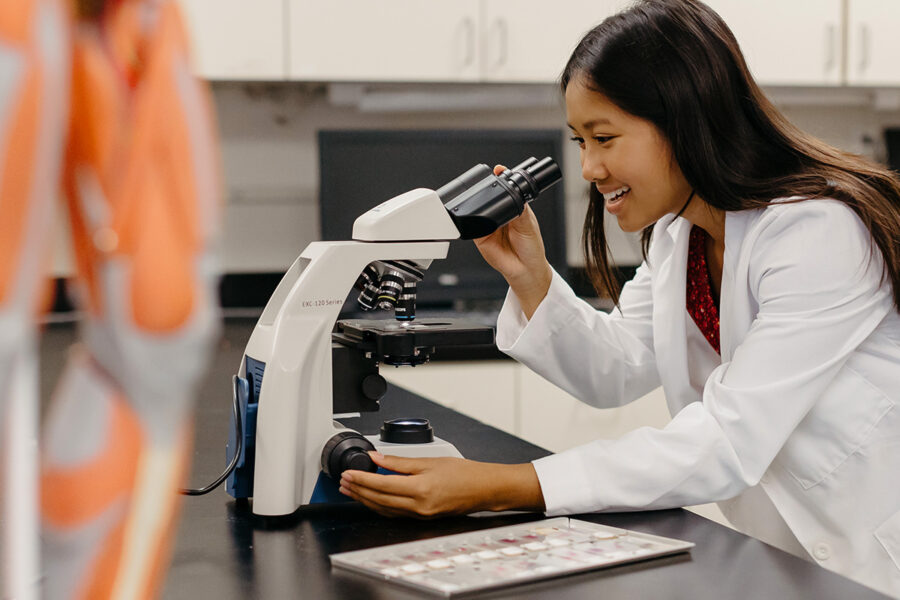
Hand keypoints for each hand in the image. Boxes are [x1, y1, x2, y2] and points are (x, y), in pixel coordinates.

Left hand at [339, 452, 544, 518]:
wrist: (483, 489)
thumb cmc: (463, 473)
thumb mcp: (429, 461)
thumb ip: (400, 462)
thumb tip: (378, 458)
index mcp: (420, 489)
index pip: (382, 485)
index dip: (362, 479)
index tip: (348, 473)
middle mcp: (418, 506)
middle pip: (379, 499)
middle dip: (358, 490)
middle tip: (344, 481)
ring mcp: (420, 514)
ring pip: (384, 509)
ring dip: (365, 500)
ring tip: (351, 490)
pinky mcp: (422, 518)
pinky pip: (395, 513)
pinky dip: (380, 506)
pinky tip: (372, 499)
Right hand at [473, 165, 552, 318]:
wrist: (525, 270)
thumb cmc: (531, 248)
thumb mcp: (528, 224)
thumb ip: (519, 208)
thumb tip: (511, 194)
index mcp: (514, 209)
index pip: (505, 190)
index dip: (501, 179)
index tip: (499, 170)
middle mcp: (500, 216)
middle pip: (490, 198)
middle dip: (490, 194)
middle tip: (494, 190)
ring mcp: (488, 226)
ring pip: (480, 210)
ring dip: (482, 208)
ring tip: (494, 216)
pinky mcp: (479, 237)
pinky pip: (472, 227)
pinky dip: (474, 223)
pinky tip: (484, 225)